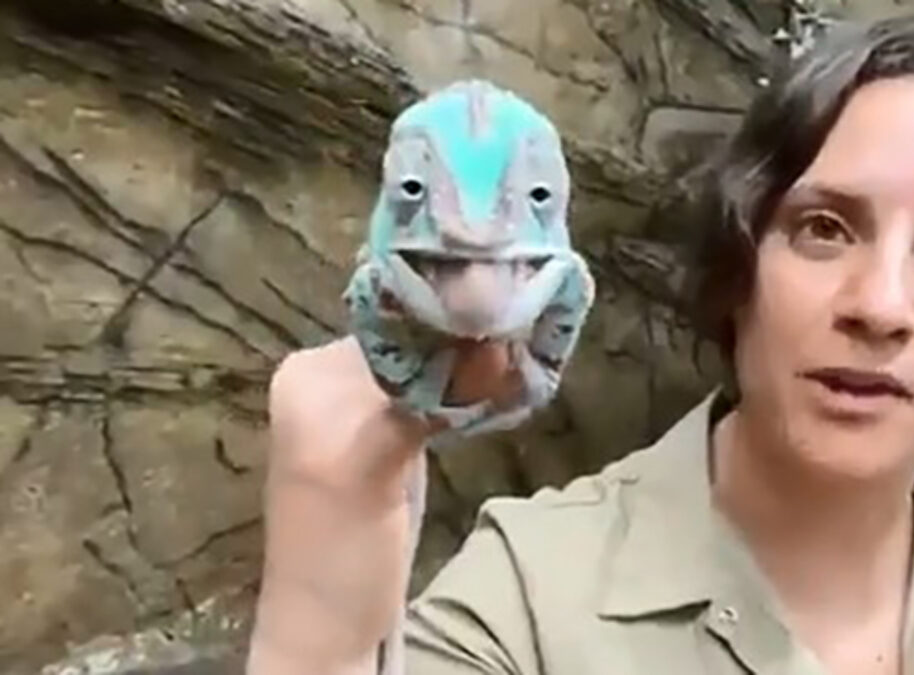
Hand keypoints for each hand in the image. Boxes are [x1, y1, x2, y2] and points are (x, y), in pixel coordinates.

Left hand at [248, 336, 518, 672]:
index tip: (505, 312)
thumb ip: (414, 403)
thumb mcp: (363, 466)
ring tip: (519, 363)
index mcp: (310, 374)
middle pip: (412, 341)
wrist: (330, 625)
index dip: (446, 317)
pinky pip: (436, 398)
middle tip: (524, 336)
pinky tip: (501, 395)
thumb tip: (485, 349)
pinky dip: (469, 396)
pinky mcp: (390, 438)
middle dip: (465, 341)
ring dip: (473, 367)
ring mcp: (361, 409)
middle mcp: (330, 378)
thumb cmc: (335, 550)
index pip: (390, 322)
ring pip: (429, 368)